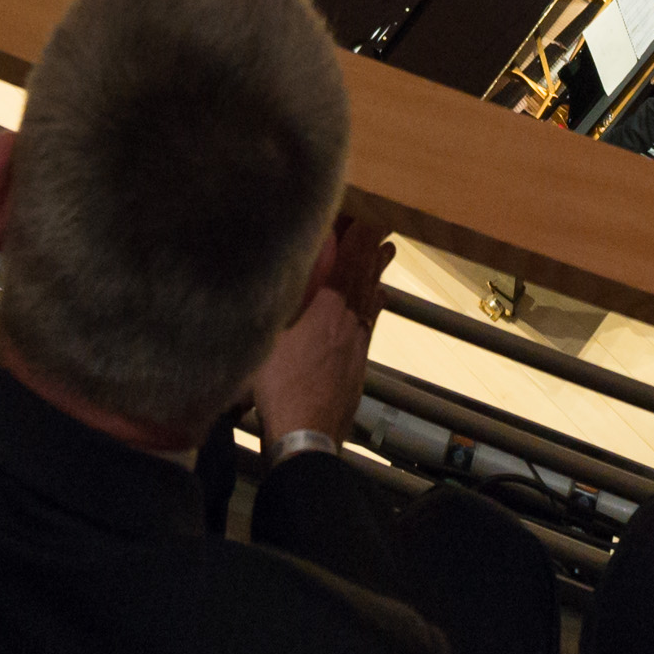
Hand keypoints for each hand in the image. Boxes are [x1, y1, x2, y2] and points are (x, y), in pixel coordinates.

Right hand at [251, 209, 390, 447]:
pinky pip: (370, 324)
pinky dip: (374, 306)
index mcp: (326, 311)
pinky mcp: (357, 367)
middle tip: (382, 228)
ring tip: (386, 254)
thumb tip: (283, 270)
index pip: (346, 265)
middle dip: (372, 251)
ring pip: (370, 300)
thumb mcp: (267, 338)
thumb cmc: (279, 387)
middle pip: (364, 279)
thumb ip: (280, 301)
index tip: (365, 217)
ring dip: (377, 274)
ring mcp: (356, 346)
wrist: (306, 436)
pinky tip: (377, 302)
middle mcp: (347, 323)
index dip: (356, 241)